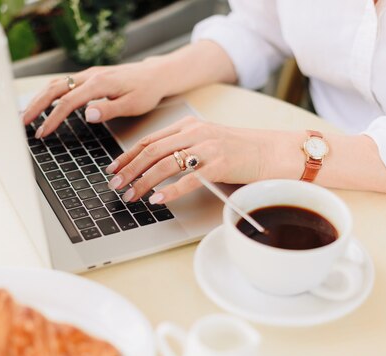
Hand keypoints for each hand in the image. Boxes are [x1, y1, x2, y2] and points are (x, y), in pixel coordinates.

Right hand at [22, 59, 168, 137]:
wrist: (156, 75)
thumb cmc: (147, 91)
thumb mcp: (132, 104)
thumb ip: (109, 109)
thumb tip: (86, 114)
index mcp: (99, 83)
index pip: (68, 102)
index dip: (52, 118)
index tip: (42, 132)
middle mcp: (90, 76)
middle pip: (54, 89)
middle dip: (36, 106)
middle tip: (22, 123)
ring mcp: (88, 75)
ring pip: (56, 84)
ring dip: (39, 99)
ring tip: (27, 116)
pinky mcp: (89, 77)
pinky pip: (63, 84)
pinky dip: (49, 94)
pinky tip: (42, 104)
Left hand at [105, 116, 303, 203]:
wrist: (272, 151)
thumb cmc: (240, 149)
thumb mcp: (207, 140)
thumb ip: (184, 146)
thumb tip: (155, 164)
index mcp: (189, 126)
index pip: (149, 139)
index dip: (127, 155)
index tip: (113, 168)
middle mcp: (195, 133)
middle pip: (151, 151)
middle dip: (128, 170)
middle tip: (115, 185)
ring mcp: (207, 148)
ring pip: (164, 165)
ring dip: (142, 182)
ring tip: (130, 196)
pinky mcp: (219, 165)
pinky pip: (187, 180)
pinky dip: (169, 191)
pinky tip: (157, 200)